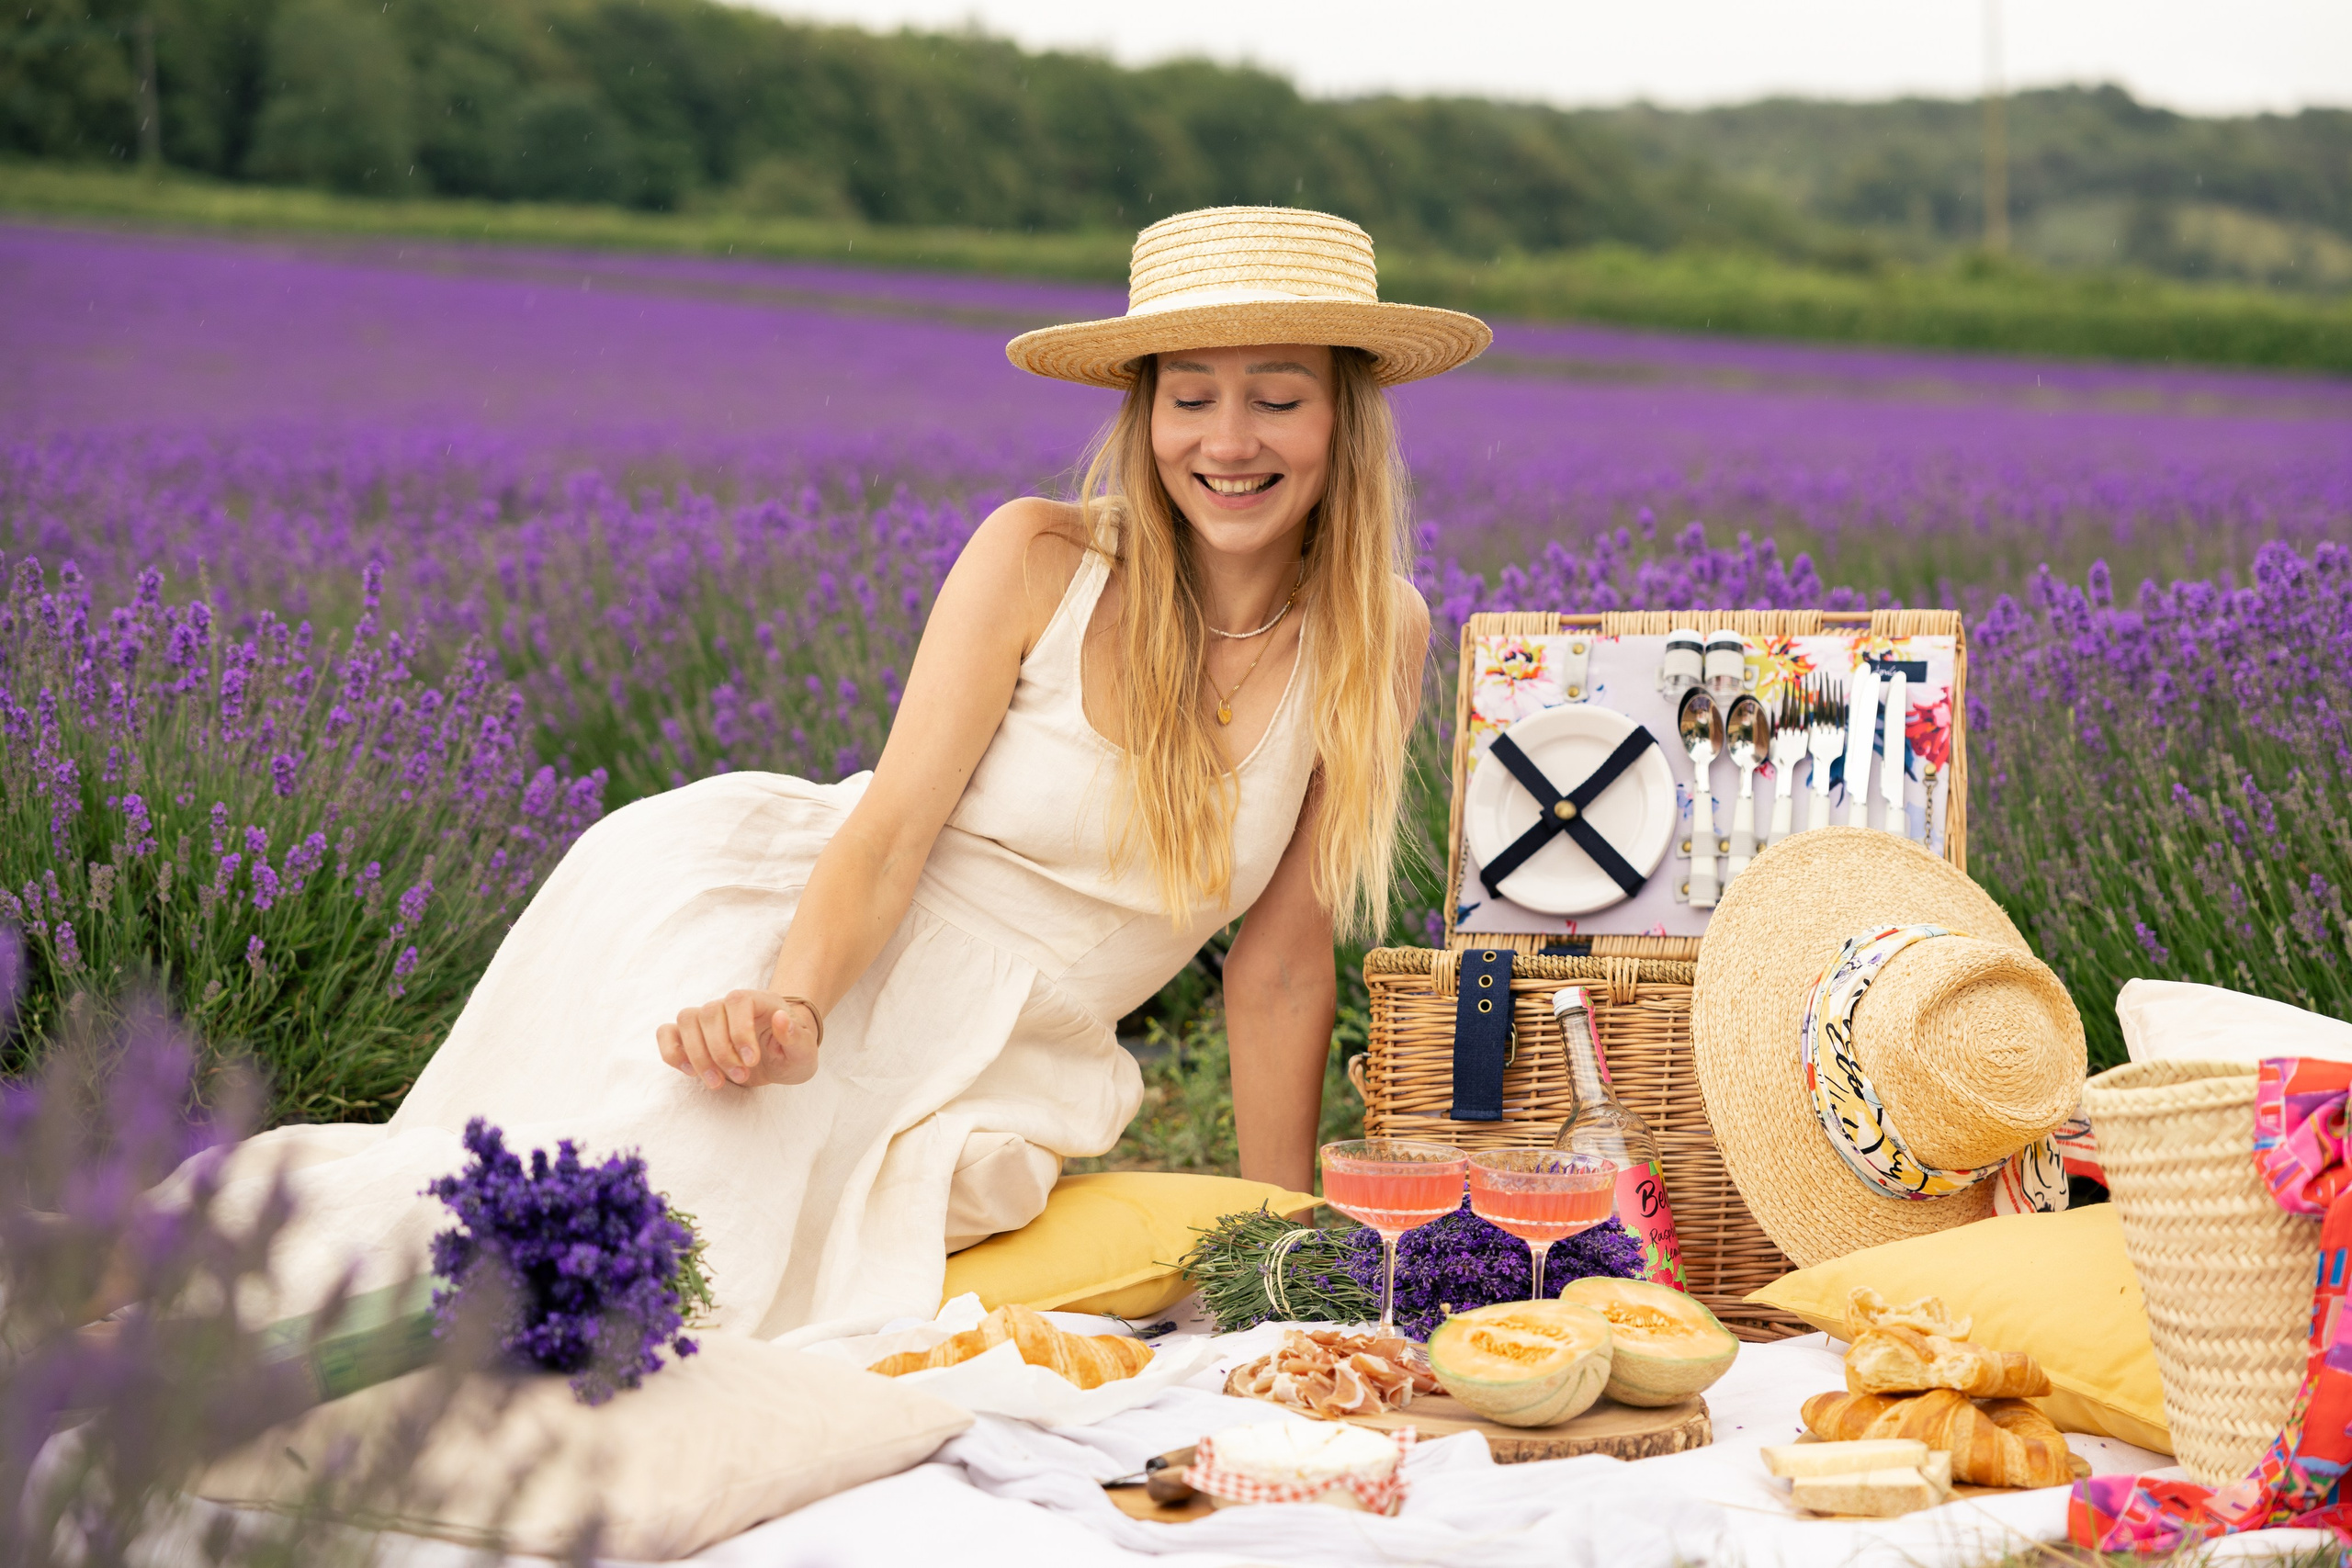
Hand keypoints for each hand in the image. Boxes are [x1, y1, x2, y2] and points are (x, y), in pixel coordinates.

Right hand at [657, 990, 820, 1088]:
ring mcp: (707, 1018)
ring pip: (686, 1020)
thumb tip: (782, 1017)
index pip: (738, 1001)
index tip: (752, 1061)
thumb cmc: (792, 1051)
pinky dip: (672, 1052)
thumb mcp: (804, 1051)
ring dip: (698, 1055)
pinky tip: (690, 1072)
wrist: (780, 1056)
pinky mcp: (691, 1036)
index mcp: (758, 1001)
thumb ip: (796, 1037)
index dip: (740, 1031)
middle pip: (708, 1013)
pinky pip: (667, 1033)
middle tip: (741, 1076)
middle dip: (721, 1052)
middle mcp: (728, 1005)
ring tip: (717, 1082)